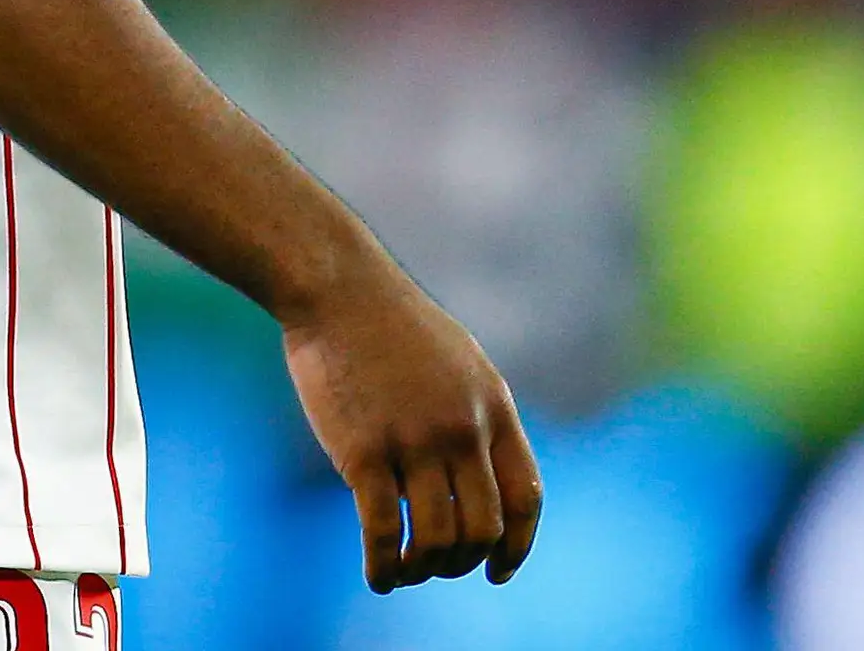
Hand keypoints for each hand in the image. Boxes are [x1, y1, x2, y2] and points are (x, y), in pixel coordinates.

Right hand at [281, 266, 542, 591]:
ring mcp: (414, 441)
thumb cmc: (390, 323)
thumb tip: (484, 469)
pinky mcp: (363, 452)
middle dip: (464, 562)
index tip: (499, 570)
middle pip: (483, 528)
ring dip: (424, 569)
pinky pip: (383, 533)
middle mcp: (462, 429)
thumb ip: (477, 414)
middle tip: (437, 567)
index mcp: (493, 407)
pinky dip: (384, 567)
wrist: (337, 287)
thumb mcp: (458, 362)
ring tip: (405, 572)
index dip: (517, 546)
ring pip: (438, 540)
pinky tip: (378, 575)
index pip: (526, 497)